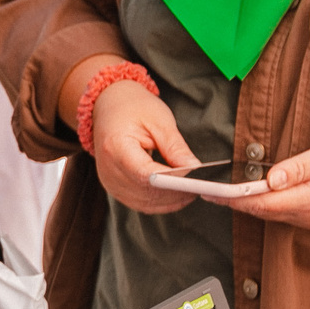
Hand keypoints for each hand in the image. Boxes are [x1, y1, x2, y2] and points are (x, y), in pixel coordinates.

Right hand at [80, 67, 203, 213]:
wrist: (109, 104)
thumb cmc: (134, 107)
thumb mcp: (159, 120)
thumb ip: (176, 148)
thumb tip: (194, 170)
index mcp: (115, 147)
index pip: (145, 174)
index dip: (171, 182)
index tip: (194, 181)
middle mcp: (108, 169)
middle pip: (146, 192)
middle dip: (176, 192)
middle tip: (202, 186)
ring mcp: (109, 181)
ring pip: (145, 203)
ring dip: (171, 200)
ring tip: (193, 190)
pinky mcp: (114, 188)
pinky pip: (140, 203)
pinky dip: (161, 202)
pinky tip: (177, 194)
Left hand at [216, 126, 309, 231]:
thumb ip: (298, 168)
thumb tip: (271, 179)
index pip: (263, 203)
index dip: (234, 199)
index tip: (211, 192)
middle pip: (264, 212)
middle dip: (234, 202)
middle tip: (205, 191)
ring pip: (273, 214)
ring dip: (248, 204)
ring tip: (220, 192)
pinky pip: (284, 212)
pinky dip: (265, 204)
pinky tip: (252, 193)